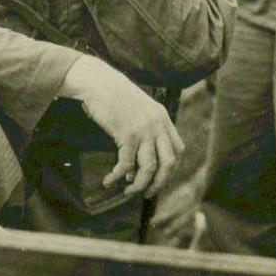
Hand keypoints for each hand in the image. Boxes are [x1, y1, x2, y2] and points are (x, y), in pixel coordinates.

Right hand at [61, 56, 183, 197]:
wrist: (97, 82)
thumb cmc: (113, 97)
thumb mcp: (138, 110)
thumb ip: (145, 131)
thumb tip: (136, 168)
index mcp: (163, 118)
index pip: (178, 150)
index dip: (170, 169)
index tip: (158, 179)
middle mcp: (158, 124)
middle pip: (169, 163)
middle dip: (158, 183)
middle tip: (146, 194)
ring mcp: (144, 130)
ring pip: (149, 168)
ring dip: (139, 185)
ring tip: (127, 191)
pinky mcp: (127, 134)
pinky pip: (127, 164)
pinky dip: (118, 176)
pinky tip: (110, 180)